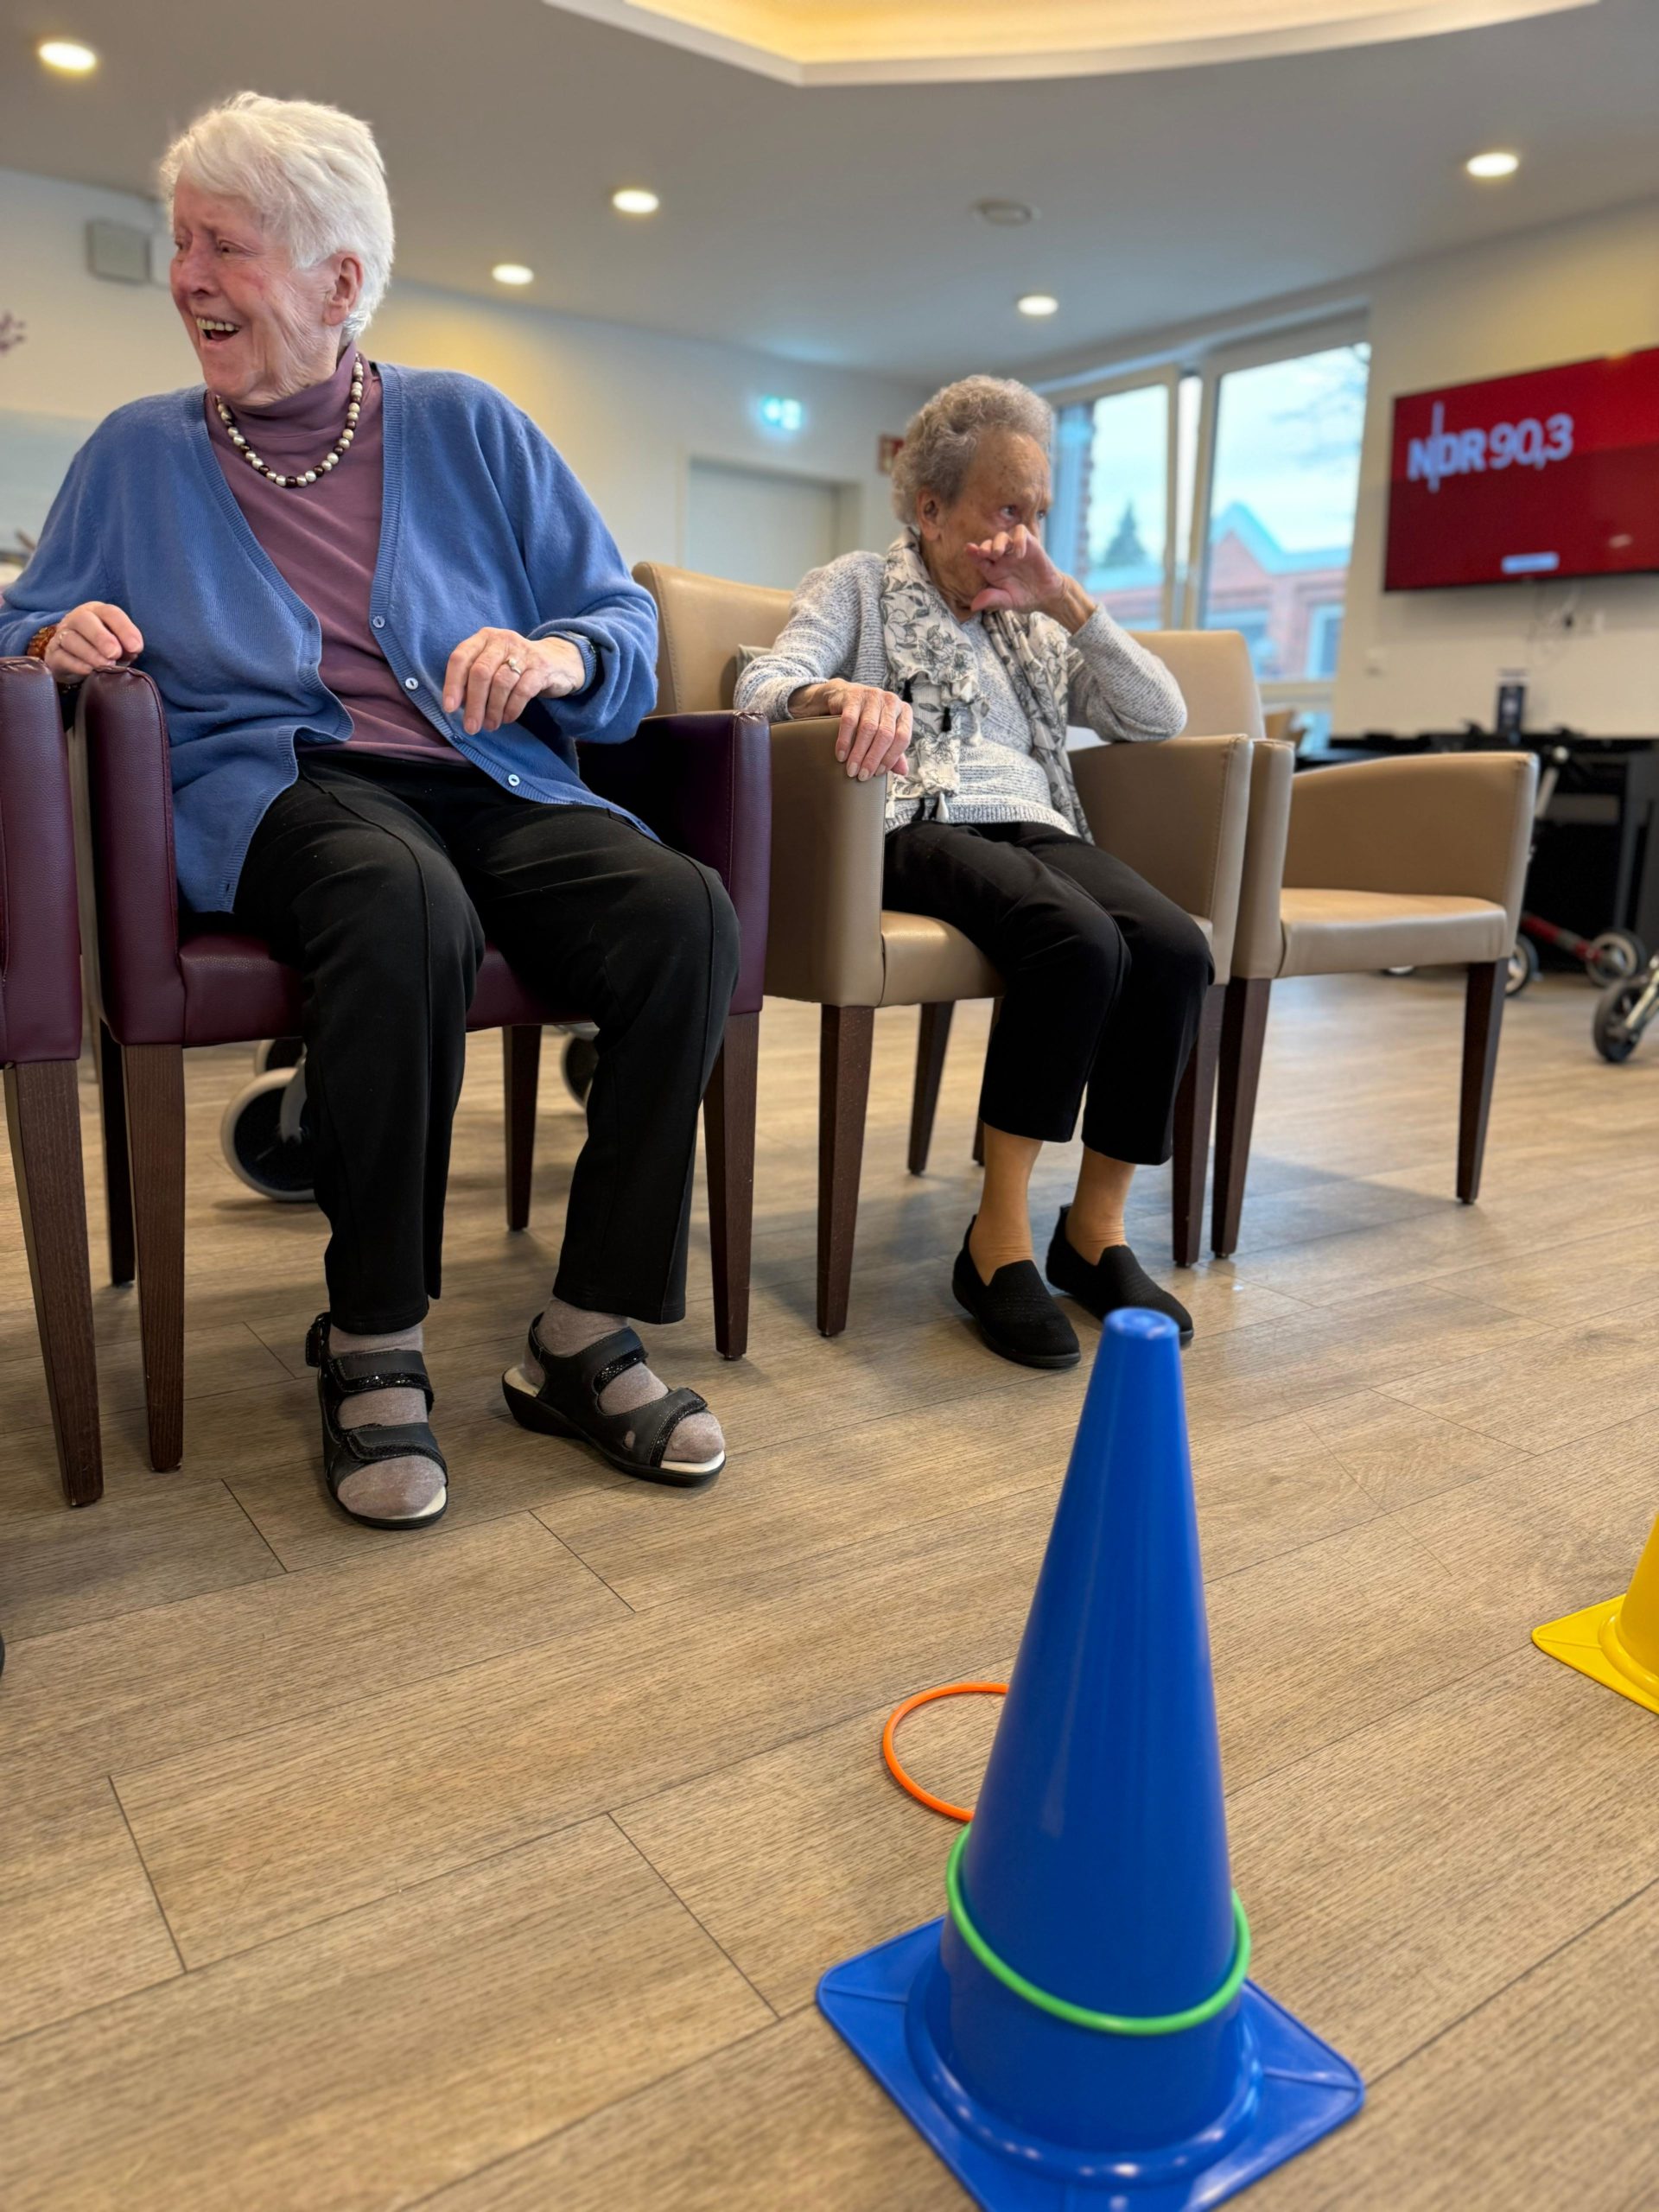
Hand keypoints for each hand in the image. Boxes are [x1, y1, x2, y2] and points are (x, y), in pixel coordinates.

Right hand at [44, 602, 143, 680]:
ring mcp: (62, 635)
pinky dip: (76, 664)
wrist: (75, 663)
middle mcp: (77, 619)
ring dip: (90, 652)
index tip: (136, 647)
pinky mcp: (53, 654)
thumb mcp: (119, 646)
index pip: (110, 613)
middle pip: (84, 620)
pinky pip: (61, 656)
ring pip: (71, 638)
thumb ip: (128, 646)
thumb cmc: (103, 650)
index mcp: (98, 612)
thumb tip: (133, 650)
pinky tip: (89, 671)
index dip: (124, 628)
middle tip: (115, 653)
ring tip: (105, 665)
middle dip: (101, 637)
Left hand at [442, 628, 586, 734]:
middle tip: (472, 727)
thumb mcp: (493, 665)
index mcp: (484, 638)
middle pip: (480, 672)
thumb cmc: (516, 667)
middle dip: (474, 704)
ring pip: (501, 683)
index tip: (450, 709)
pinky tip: (507, 718)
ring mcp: (523, 652)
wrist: (558, 661)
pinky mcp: (541, 668)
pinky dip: (512, 708)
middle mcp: (502, 641)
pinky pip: (522, 691)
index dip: (452, 684)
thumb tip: (457, 705)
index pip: (460, 658)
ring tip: (491, 725)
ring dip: (493, 709)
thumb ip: (474, 679)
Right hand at [793, 680, 910, 780]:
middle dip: (873, 759)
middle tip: (862, 776)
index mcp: (904, 711)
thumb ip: (894, 751)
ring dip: (859, 753)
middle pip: (886, 735)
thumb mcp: (884, 733)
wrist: (843, 696)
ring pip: (868, 729)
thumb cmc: (867, 719)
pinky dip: (845, 741)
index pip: (902, 738)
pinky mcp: (853, 695)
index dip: (891, 758)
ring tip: (851, 770)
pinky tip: (841, 755)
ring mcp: (873, 696)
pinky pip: (849, 721)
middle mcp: (891, 701)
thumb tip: (903, 771)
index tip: (878, 773)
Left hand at [964, 526, 1084, 623]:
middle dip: (985, 546)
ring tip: (999, 553)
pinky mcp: (1029, 544)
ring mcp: (1014, 550)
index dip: (973, 552)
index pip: (979, 558)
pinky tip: (1019, 553)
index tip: (969, 549)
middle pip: (989, 544)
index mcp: (992, 570)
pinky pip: (1021, 532)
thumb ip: (992, 599)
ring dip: (999, 542)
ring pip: (1003, 536)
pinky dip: (1018, 539)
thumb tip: (973, 606)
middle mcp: (1001, 558)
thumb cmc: (1025, 598)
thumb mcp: (1008, 601)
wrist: (1047, 595)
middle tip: (984, 554)